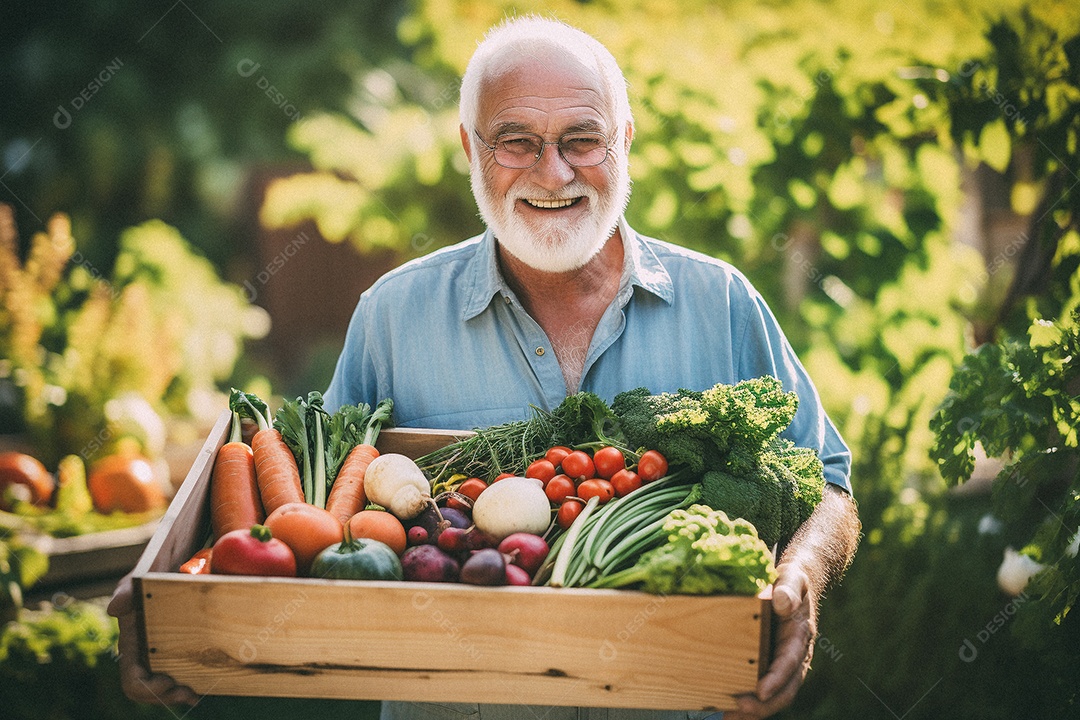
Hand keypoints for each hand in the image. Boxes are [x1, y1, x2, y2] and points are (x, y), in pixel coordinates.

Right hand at [107, 573, 200, 706]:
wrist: (179, 555)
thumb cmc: (156, 566)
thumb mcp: (141, 576)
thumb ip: (128, 589)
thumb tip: (115, 608)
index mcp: (132, 643)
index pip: (132, 681)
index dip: (148, 690)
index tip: (170, 683)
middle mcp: (146, 651)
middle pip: (151, 690)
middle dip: (168, 697)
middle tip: (191, 694)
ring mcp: (163, 649)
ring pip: (167, 686)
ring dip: (180, 694)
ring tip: (197, 692)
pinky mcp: (182, 643)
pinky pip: (184, 670)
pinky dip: (194, 679)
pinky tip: (207, 680)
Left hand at [726, 563, 815, 719]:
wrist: (794, 587)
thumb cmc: (791, 582)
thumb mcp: (793, 578)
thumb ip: (789, 589)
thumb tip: (782, 603)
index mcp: (799, 636)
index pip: (790, 662)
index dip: (776, 679)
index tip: (761, 691)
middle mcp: (794, 656)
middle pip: (784, 690)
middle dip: (764, 705)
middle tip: (740, 710)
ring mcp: (782, 664)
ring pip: (773, 696)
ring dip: (753, 710)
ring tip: (727, 716)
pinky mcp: (769, 666)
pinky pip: (760, 689)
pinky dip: (746, 702)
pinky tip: (723, 706)